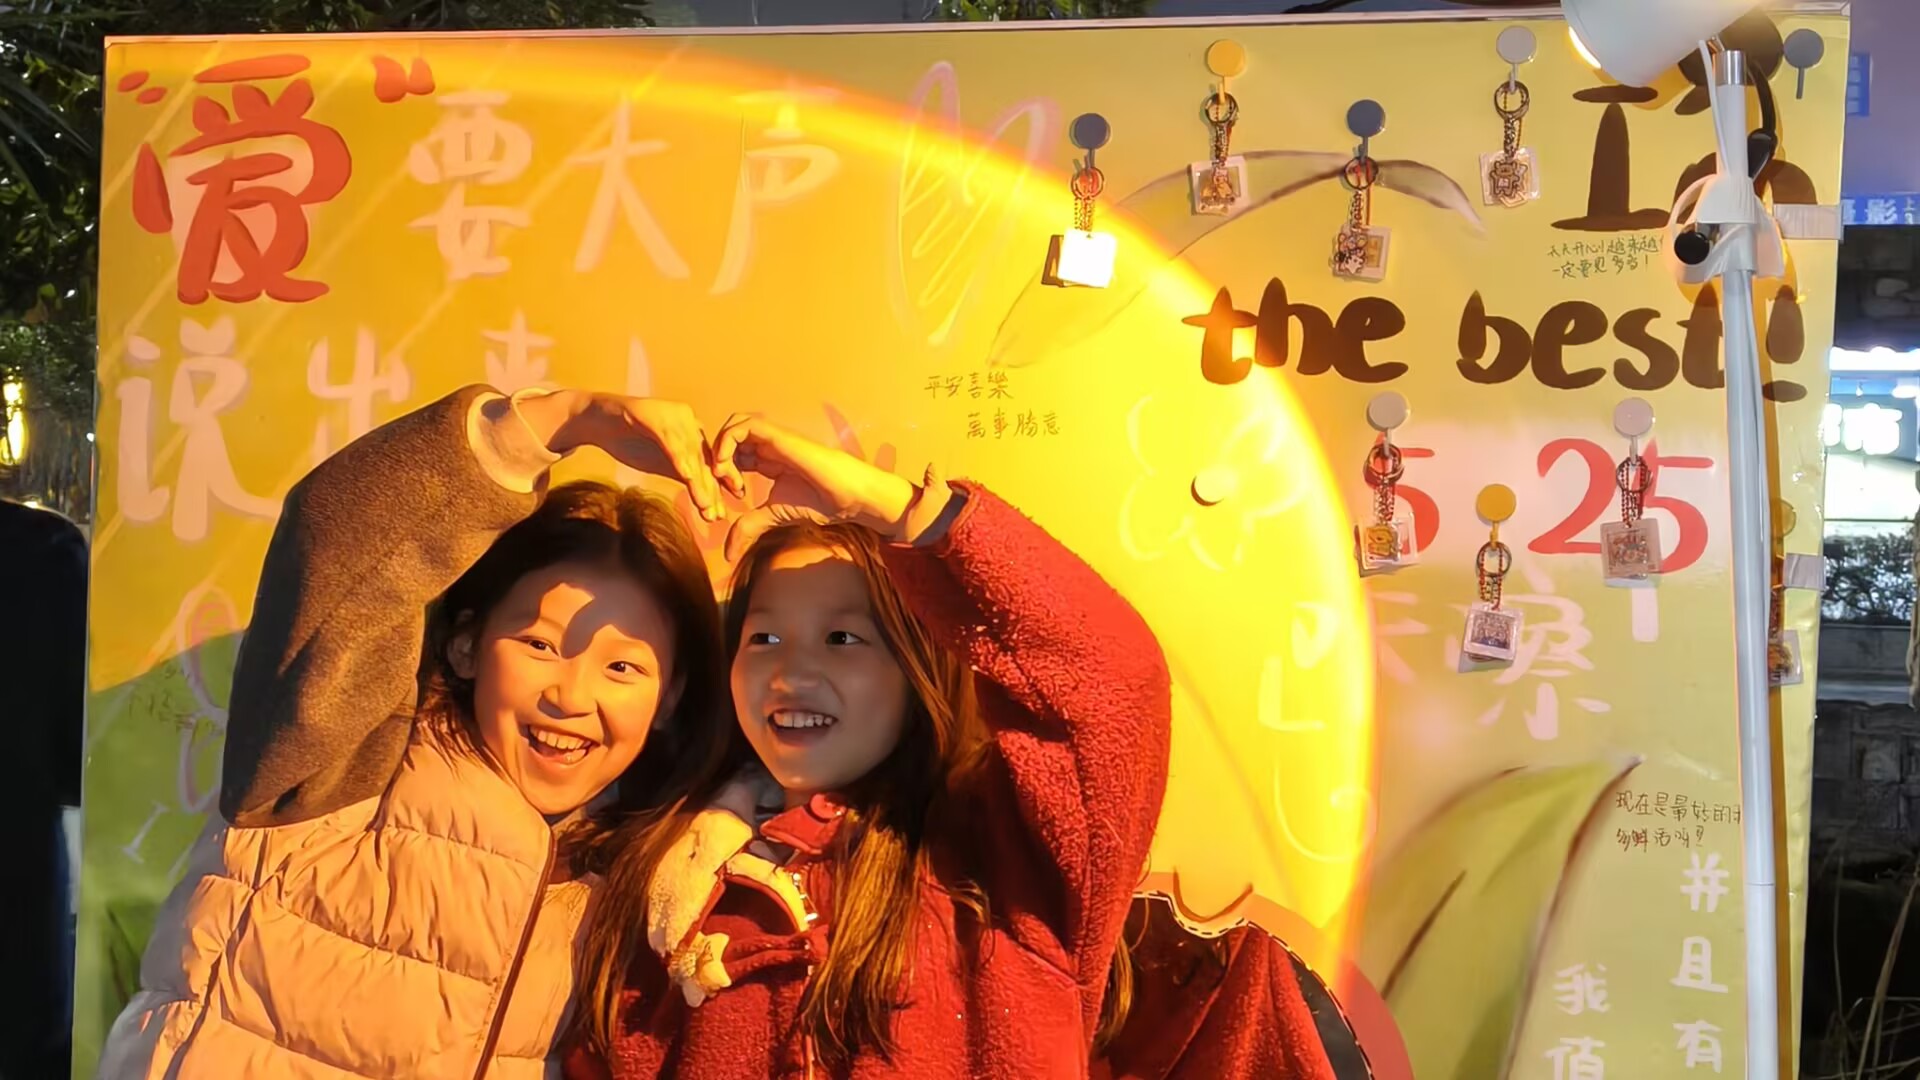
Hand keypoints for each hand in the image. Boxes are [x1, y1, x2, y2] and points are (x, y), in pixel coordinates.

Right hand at [528, 391, 723, 520]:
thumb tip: (707, 503)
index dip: (717, 488)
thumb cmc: (629, 441)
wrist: (595, 420)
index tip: (722, 513)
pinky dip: (678, 458)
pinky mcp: (652, 413)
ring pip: (689, 452)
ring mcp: (671, 415)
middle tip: (716, 515)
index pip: (708, 464)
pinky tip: (686, 476)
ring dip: (698, 480)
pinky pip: (669, 439)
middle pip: (703, 460)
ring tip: (704, 504)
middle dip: (710, 489)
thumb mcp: (662, 464)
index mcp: (692, 431)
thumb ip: (684, 477)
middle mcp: (687, 420)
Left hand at [711, 414, 915, 560]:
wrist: (848, 497)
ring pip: (733, 425)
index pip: (733, 454)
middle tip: (721, 484)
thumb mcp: (772, 516)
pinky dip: (726, 442)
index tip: (733, 496)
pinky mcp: (777, 436)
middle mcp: (768, 446)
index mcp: (768, 460)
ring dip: (719, 447)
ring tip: (722, 474)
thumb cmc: (819, 503)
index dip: (722, 472)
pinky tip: (728, 467)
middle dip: (715, 458)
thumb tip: (727, 555)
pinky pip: (743, 425)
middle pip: (729, 436)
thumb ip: (748, 528)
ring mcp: (772, 438)